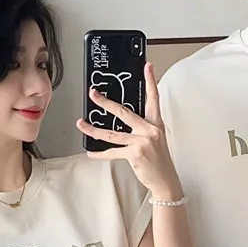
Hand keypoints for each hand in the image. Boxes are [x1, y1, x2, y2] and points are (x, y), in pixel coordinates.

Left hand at [76, 62, 183, 200]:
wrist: (165, 180)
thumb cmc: (159, 161)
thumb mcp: (156, 139)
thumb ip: (142, 128)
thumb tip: (123, 121)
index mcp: (155, 124)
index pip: (153, 98)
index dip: (150, 81)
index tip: (146, 66)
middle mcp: (149, 130)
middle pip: (123, 112)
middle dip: (105, 102)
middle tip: (93, 94)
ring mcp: (142, 142)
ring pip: (112, 133)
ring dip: (94, 129)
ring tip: (82, 124)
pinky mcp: (135, 154)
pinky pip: (113, 152)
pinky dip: (100, 154)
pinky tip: (91, 153)